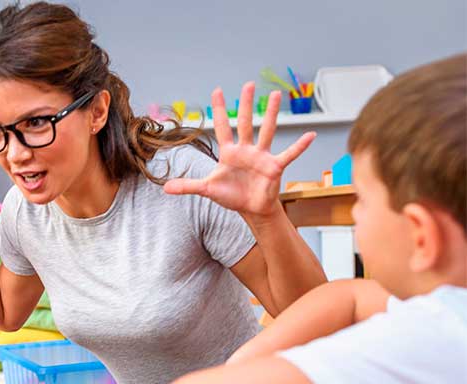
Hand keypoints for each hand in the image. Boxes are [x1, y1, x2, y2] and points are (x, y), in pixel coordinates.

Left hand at [163, 82, 315, 219]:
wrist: (250, 209)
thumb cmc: (231, 196)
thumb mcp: (207, 189)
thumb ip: (187, 186)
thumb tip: (164, 188)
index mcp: (229, 152)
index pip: (222, 126)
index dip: (218, 110)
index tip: (216, 91)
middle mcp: (246, 149)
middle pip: (245, 122)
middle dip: (245, 104)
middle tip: (248, 84)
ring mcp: (261, 156)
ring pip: (267, 130)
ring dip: (271, 114)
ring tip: (276, 94)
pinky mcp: (274, 167)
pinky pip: (288, 154)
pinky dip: (299, 146)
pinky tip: (310, 135)